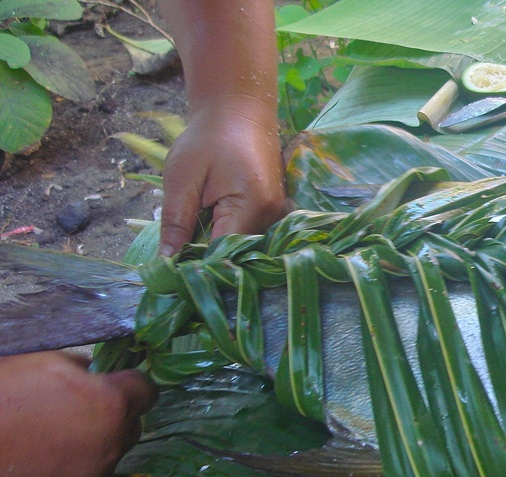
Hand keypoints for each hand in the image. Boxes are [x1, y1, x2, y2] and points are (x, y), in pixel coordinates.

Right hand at [0, 352, 156, 476]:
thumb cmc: (3, 394)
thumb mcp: (45, 363)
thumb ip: (83, 368)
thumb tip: (95, 373)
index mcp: (112, 403)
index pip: (147, 391)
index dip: (131, 386)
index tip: (117, 385)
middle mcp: (113, 442)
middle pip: (132, 426)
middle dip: (115, 417)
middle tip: (80, 412)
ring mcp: (95, 476)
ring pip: (111, 456)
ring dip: (95, 446)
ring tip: (56, 440)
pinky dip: (74, 473)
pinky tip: (45, 464)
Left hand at [159, 98, 286, 255]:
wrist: (238, 111)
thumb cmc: (208, 137)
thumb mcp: (182, 177)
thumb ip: (175, 220)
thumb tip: (167, 261)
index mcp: (252, 205)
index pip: (224, 251)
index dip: (198, 264)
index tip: (172, 275)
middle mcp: (273, 215)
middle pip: (238, 252)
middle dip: (208, 260)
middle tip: (176, 265)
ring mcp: (277, 213)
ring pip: (245, 246)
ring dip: (219, 248)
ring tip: (192, 248)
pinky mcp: (273, 210)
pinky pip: (251, 234)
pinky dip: (229, 237)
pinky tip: (210, 233)